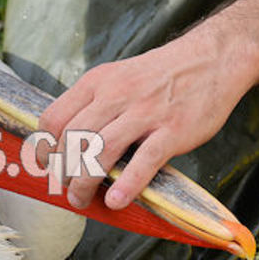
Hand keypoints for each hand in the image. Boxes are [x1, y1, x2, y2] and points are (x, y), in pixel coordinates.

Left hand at [39, 23, 258, 210]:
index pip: (54, 118)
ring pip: (100, 151)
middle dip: (63, 171)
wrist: (212, 58)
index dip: (45, 148)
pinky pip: (144, 161)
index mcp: (97, 82)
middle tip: (66, 188)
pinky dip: (127, 184)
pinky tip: (116, 201)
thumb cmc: (160, 77)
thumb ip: (93, 104)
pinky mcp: (173, 130)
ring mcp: (145, 112)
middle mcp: (116, 95)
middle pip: (73, 139)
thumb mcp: (118, 78)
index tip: (47, 166)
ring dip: (85, 182)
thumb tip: (67, 141)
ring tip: (82, 200)